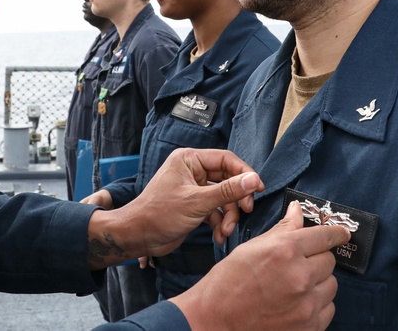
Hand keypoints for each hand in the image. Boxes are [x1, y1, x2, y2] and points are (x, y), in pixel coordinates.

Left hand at [85, 148, 262, 268]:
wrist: (138, 236)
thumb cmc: (159, 214)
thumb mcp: (197, 202)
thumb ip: (227, 191)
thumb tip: (253, 180)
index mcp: (189, 160)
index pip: (226, 160)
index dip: (244, 173)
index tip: (258, 189)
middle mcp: (192, 171)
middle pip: (227, 179)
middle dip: (236, 199)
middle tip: (246, 211)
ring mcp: (193, 188)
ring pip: (223, 197)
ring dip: (228, 215)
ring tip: (226, 230)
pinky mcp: (194, 205)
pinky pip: (215, 210)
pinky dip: (219, 222)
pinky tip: (218, 235)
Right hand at [172, 202, 347, 330]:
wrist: (216, 319)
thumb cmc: (229, 281)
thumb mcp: (253, 247)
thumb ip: (282, 230)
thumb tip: (297, 211)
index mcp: (285, 250)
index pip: (324, 236)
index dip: (335, 233)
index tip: (342, 233)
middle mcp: (300, 276)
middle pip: (329, 261)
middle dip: (317, 260)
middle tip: (300, 264)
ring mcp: (306, 304)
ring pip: (331, 286)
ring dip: (318, 283)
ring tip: (295, 286)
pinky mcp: (309, 327)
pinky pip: (328, 309)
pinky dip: (317, 305)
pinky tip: (297, 303)